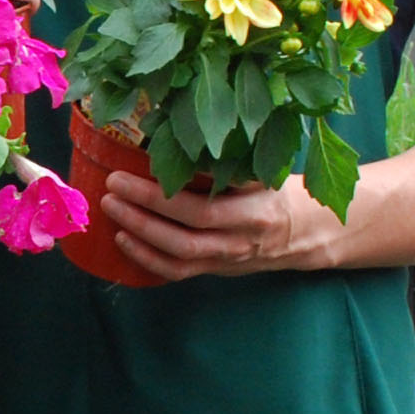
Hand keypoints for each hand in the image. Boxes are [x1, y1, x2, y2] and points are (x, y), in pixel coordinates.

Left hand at [100, 170, 344, 281]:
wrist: (305, 230)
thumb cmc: (278, 190)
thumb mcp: (263, 171)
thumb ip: (227, 165)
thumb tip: (176, 140)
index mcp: (255, 213)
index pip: (199, 210)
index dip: (156, 198)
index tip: (123, 176)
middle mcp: (240, 242)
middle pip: (183, 238)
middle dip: (140, 216)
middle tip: (109, 191)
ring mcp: (227, 261)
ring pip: (178, 260)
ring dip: (139, 240)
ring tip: (112, 213)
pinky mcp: (217, 270)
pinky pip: (179, 272)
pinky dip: (147, 260)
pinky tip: (124, 240)